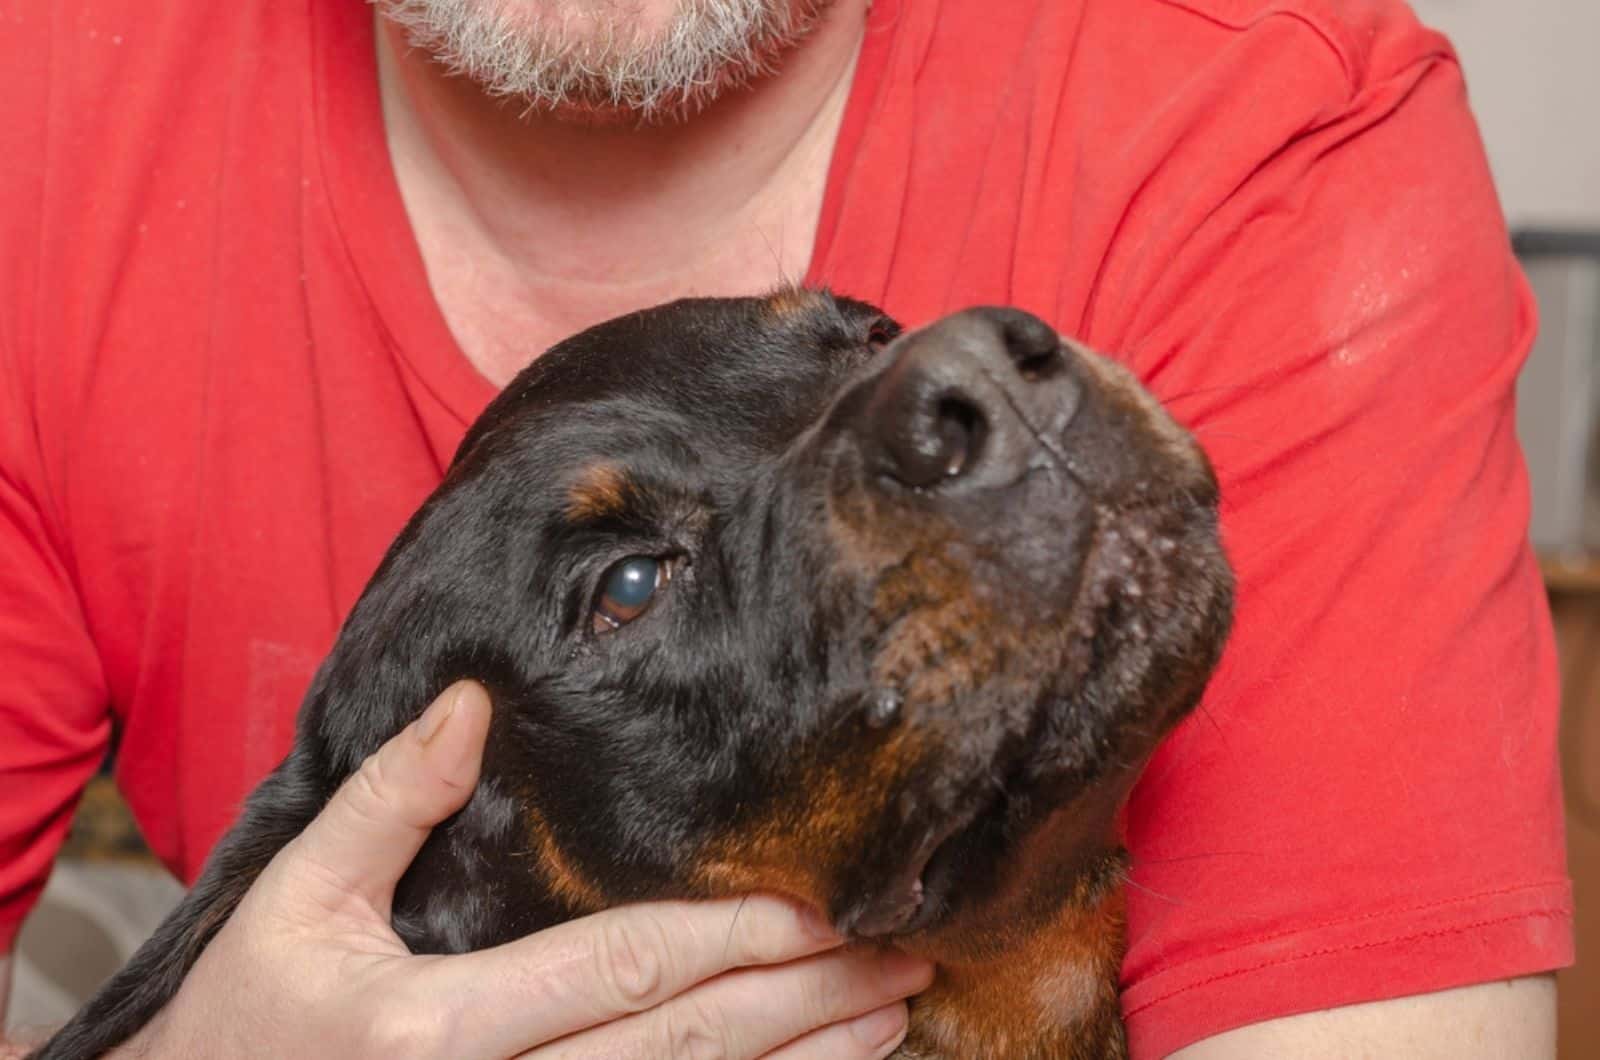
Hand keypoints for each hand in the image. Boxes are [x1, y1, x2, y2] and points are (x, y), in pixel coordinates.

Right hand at [125, 682, 929, 1057]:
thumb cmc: (246, 1020)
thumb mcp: (296, 895)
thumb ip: (390, 800)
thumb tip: (477, 700)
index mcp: (437, 1026)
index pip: (624, 968)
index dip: (738, 938)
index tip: (828, 907)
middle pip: (684, 1048)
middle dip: (805, 1003)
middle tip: (903, 958)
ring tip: (889, 1022)